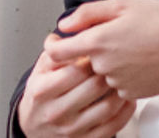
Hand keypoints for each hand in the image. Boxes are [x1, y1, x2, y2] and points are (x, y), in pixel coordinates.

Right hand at [18, 36, 135, 137]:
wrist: (33, 128)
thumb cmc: (39, 97)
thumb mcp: (39, 71)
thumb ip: (55, 51)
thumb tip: (71, 31)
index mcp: (43, 89)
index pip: (76, 70)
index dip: (93, 57)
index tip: (99, 50)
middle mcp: (57, 111)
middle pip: (94, 86)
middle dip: (109, 71)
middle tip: (115, 61)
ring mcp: (73, 128)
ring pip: (108, 106)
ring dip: (120, 90)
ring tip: (122, 78)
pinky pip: (114, 125)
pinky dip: (125, 110)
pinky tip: (125, 98)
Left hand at [44, 0, 158, 99]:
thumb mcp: (121, 4)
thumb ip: (87, 14)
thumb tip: (66, 24)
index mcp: (98, 42)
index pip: (57, 52)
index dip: (54, 45)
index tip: (57, 42)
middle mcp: (105, 66)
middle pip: (81, 62)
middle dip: (89, 51)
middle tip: (111, 36)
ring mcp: (119, 82)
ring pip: (100, 74)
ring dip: (107, 63)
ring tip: (130, 47)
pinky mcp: (133, 93)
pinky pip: (117, 84)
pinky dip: (122, 74)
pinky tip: (137, 60)